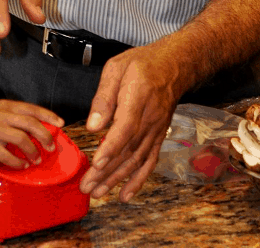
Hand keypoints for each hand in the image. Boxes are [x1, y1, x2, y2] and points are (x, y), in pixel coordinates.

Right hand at [0, 100, 64, 167]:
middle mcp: (3, 116)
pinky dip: (18, 163)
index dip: (48, 115)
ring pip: (21, 139)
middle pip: (29, 123)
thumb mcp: (5, 111)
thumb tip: (45, 126)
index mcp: (9, 105)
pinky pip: (7, 156)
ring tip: (37, 159)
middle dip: (44, 135)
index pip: (32, 108)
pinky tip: (24, 165)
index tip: (61, 123)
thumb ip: (21, 116)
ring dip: (33, 151)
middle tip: (51, 146)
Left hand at [79, 45, 176, 201]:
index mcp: (137, 96)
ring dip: (117, 179)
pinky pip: (149, 162)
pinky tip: (125, 195)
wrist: (174, 66)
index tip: (96, 163)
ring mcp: (156, 130)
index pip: (126, 127)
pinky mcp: (159, 136)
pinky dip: (138, 180)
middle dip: (106, 172)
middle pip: (128, 149)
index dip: (111, 147)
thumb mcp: (117, 68)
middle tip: (86, 186)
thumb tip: (92, 126)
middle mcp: (150, 118)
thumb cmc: (142, 64)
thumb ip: (104, 97)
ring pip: (136, 160)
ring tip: (98, 193)